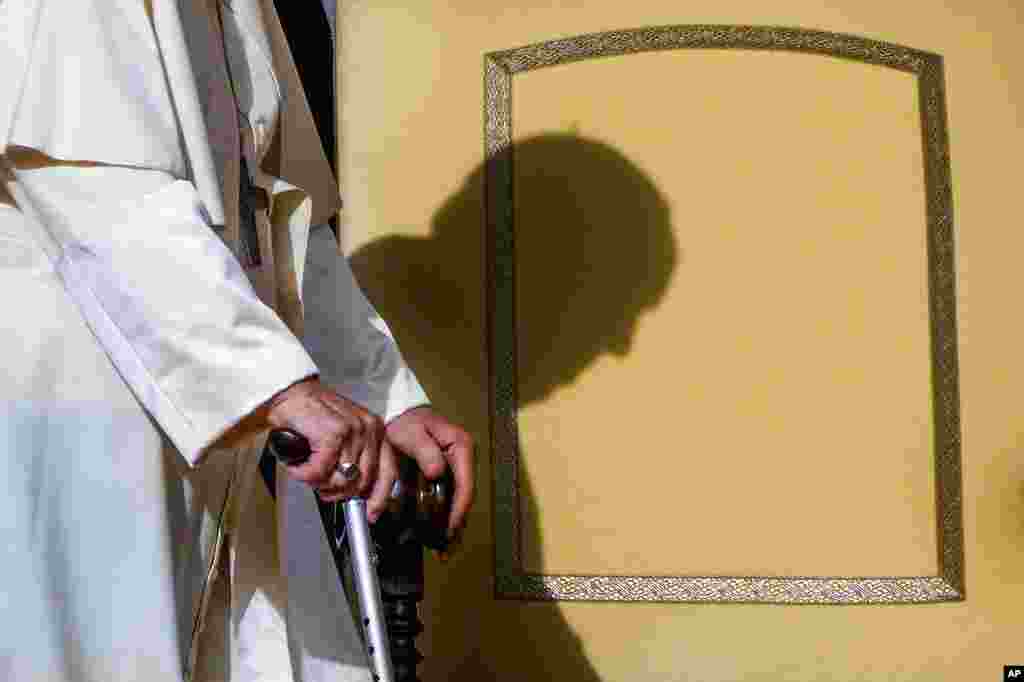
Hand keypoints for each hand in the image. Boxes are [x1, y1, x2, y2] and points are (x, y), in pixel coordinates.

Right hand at [264, 377, 396, 504]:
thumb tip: (357, 494)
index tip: (370, 514)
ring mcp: (353, 432)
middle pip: (362, 482)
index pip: (389, 472)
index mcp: (376, 432)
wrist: (292, 393)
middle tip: (322, 487)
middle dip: (339, 493)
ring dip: (319, 484)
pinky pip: (319, 473)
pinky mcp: (333, 435)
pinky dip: (304, 475)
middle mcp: (369, 430)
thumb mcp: (345, 437)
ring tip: (308, 472)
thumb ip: (355, 460)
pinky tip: (298, 466)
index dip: (379, 497)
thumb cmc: (313, 417)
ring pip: (340, 481)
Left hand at [385, 406, 474, 535]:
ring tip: (444, 548)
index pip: (466, 484)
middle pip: (464, 496)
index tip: (451, 528)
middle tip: (447, 548)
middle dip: (457, 523)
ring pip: (457, 500)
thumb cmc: (406, 421)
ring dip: (452, 523)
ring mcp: (455, 466)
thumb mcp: (412, 433)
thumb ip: (425, 451)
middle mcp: (462, 458)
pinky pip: (447, 497)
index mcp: (460, 447)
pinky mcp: (445, 473)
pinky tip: (437, 532)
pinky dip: (443, 515)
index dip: (459, 509)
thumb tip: (438, 472)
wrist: (399, 412)